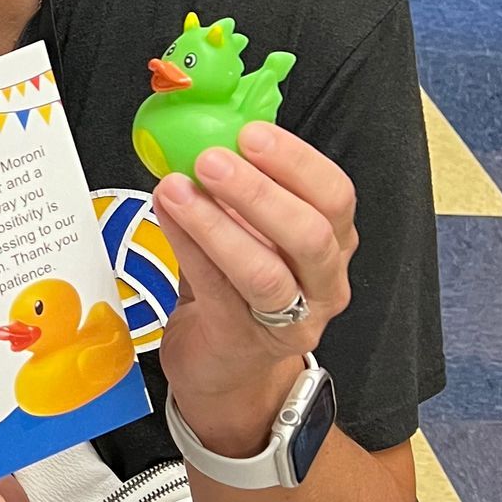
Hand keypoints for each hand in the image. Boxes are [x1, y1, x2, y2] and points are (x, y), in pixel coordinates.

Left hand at [154, 122, 355, 456]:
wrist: (226, 368)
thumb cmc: (240, 288)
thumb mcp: (254, 234)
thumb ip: (242, 194)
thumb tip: (210, 132)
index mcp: (334, 243)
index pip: (334, 197)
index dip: (296, 162)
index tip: (250, 133)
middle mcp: (324, 284)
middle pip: (310, 235)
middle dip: (258, 192)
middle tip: (211, 159)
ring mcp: (288, 320)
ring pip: (264, 272)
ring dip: (216, 224)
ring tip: (176, 188)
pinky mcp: (243, 342)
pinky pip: (217, 292)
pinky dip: (188, 249)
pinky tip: (167, 217)